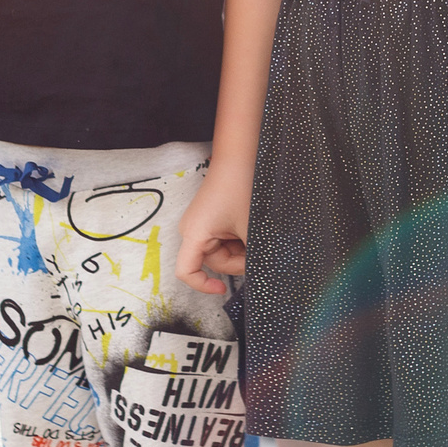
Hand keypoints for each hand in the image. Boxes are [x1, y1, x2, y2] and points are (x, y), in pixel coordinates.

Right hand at [173, 174, 250, 296]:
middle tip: (256, 249)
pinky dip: (237, 239)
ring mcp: (200, 224)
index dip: (202, 286)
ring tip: (253, 232)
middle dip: (237, 261)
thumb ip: (252, 255)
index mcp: (194, 234)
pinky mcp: (209, 219)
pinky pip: (222, 239)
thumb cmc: (239, 187)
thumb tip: (260, 274)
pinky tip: (248, 227)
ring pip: (221, 252)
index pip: (186, 272)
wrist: (239, 157)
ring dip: (240, 249)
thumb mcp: (249, 227)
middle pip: (213, 262)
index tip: (223, 289)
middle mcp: (192, 230)